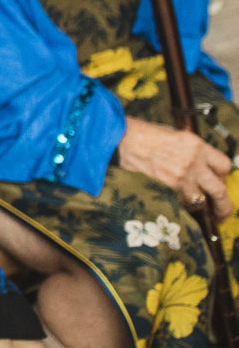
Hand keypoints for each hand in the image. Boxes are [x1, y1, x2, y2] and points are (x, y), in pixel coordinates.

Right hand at [118, 117, 234, 220]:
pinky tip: (181, 202)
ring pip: (203, 200)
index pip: (224, 165)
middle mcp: (193, 161)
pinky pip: (184, 201)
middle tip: (223, 211)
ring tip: (204, 212)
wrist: (123, 140)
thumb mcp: (176, 136)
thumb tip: (204, 165)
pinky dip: (184, 204)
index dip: (222, 174)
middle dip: (223, 204)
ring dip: (203, 206)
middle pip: (220, 189)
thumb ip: (194, 151)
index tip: (219, 179)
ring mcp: (181, 176)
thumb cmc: (146, 134)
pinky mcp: (168, 186)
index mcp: (197, 145)